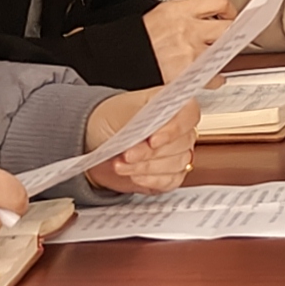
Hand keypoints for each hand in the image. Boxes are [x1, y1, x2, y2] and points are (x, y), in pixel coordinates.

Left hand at [84, 89, 199, 195]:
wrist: (95, 141)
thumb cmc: (109, 120)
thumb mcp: (120, 113)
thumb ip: (141, 119)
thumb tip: (152, 128)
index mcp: (171, 105)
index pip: (189, 114)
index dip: (175, 129)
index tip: (153, 140)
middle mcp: (178, 129)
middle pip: (181, 144)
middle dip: (150, 153)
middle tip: (127, 154)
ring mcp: (178, 152)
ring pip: (175, 164)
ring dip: (145, 167)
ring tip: (121, 164)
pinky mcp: (171, 173)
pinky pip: (170, 180)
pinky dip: (149, 180)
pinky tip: (134, 175)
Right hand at [136, 0, 236, 77]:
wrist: (117, 59)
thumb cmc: (134, 39)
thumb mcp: (159, 15)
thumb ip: (184, 14)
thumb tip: (203, 18)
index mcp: (179, 10)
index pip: (218, 1)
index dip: (227, 8)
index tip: (227, 14)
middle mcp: (188, 29)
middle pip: (228, 28)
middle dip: (230, 33)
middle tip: (229, 37)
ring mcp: (190, 52)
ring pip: (223, 54)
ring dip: (222, 58)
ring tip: (215, 59)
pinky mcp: (189, 73)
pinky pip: (213, 76)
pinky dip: (213, 79)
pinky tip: (209, 77)